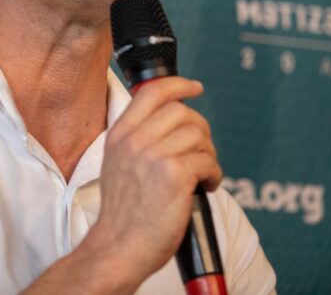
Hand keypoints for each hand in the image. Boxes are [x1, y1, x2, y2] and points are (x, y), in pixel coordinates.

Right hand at [82, 76, 221, 287]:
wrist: (119, 247)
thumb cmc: (123, 214)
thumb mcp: (116, 164)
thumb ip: (137, 139)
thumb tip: (170, 121)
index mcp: (119, 135)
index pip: (151, 92)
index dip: (178, 84)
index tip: (194, 87)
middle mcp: (135, 141)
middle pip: (181, 111)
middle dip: (200, 128)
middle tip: (201, 149)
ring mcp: (154, 156)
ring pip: (198, 135)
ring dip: (208, 153)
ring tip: (203, 173)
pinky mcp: (174, 175)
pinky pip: (207, 160)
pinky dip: (214, 174)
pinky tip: (207, 186)